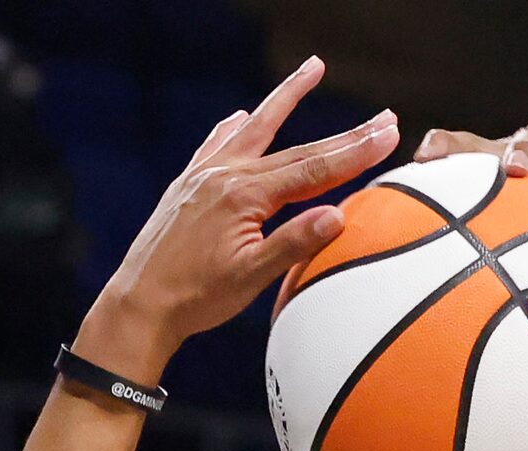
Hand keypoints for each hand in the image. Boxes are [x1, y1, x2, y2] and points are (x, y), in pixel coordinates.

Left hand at [86, 59, 399, 376]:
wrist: (139, 304)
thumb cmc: (195, 298)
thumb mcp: (250, 278)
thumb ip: (293, 244)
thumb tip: (336, 216)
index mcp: (245, 196)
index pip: (313, 169)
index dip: (355, 152)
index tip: (388, 133)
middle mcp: (225, 175)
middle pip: (296, 147)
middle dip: (343, 133)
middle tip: (382, 116)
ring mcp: (204, 176)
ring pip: (254, 129)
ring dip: (285, 99)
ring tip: (310, 70)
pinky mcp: (187, 186)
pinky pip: (217, 144)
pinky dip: (234, 127)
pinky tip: (240, 116)